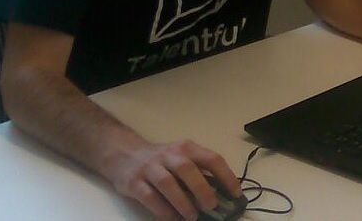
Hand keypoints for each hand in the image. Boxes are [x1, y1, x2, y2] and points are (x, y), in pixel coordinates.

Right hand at [103, 138, 241, 219]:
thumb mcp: (180, 158)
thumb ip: (198, 172)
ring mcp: (150, 168)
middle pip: (188, 168)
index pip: (211, 158)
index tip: (236, 194)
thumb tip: (221, 194)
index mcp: (186, 148)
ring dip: (182, 202)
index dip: (226, 176)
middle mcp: (169, 155)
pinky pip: (150, 197)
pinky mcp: (135, 182)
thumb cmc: (161, 160)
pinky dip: (163, 210)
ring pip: (167, 183)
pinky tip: (172, 218)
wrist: (124, 154)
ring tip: (192, 217)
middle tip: (211, 206)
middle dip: (202, 188)